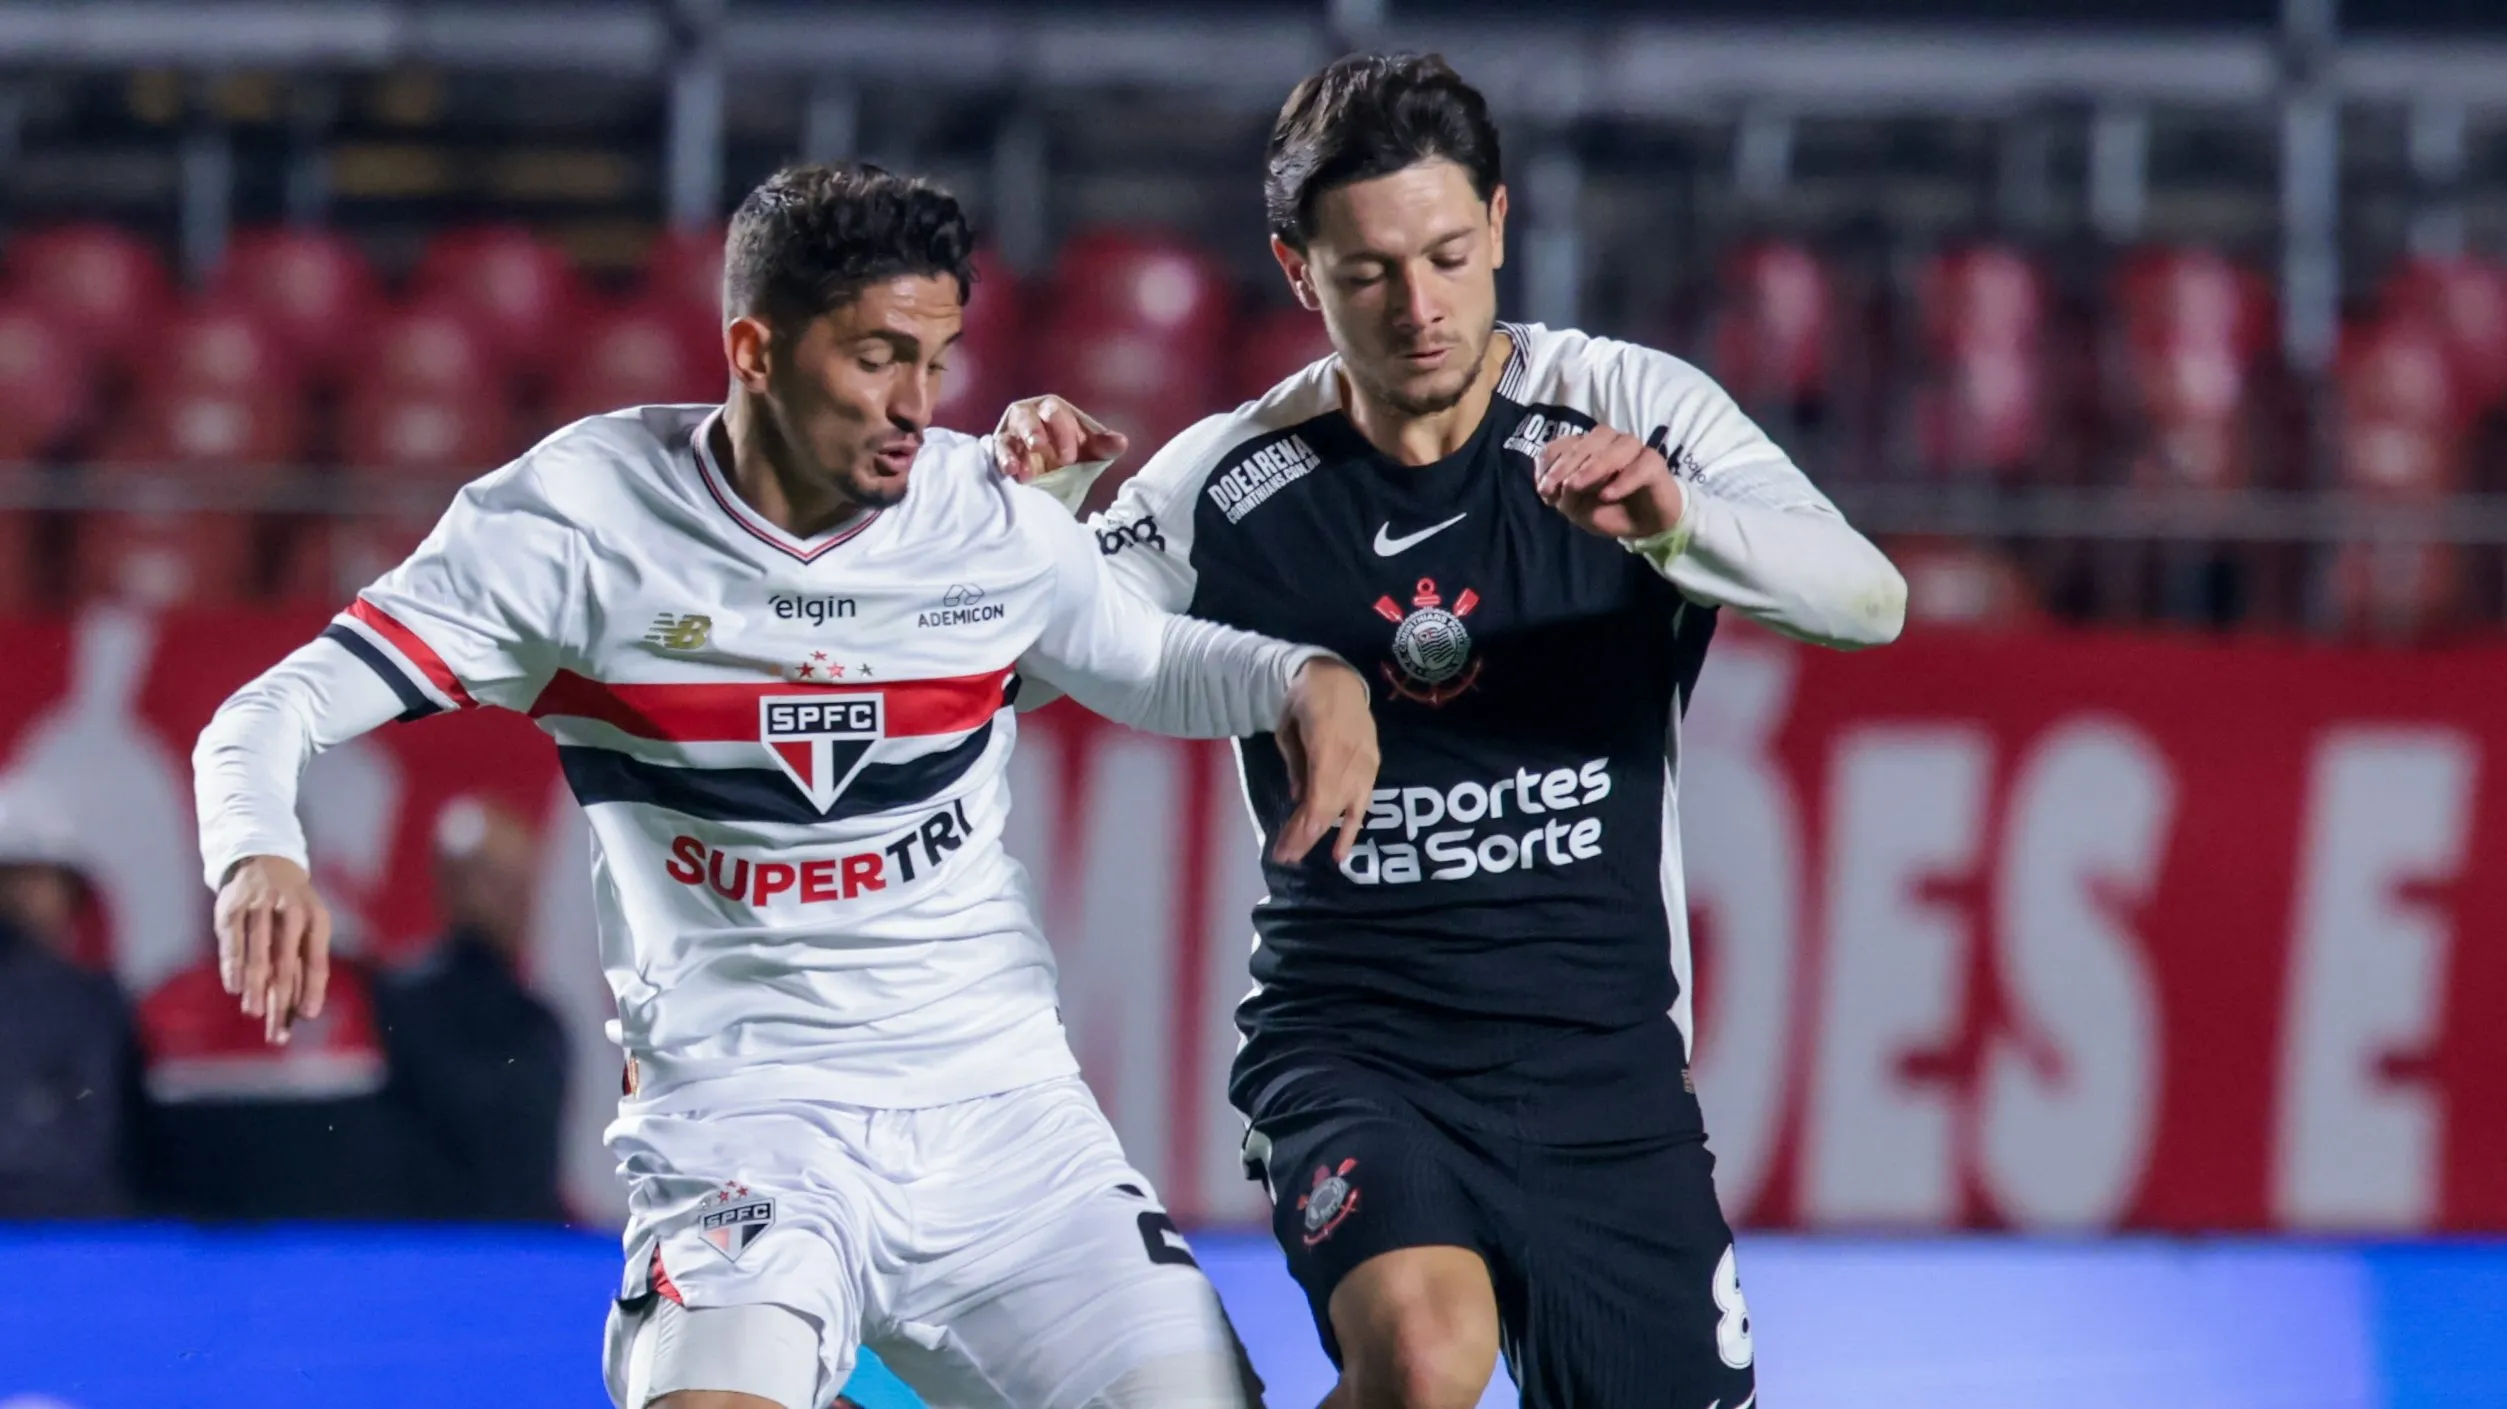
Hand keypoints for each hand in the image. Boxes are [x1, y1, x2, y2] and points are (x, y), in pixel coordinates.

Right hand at [214, 855, 332, 1045]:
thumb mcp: (306, 931)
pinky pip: (233, 940)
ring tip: (253, 1013)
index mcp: (316, 919)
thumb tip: (305, 1014)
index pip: (316, 959)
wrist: (264, 862)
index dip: (313, 988)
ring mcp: (260, 907)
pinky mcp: (232, 908)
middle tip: (277, 1032)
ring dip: (256, 985)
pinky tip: (234, 988)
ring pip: (258, 952)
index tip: (309, 1016)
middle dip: (281, 999)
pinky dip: (233, 965)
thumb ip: (303, 969)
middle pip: (286, 962)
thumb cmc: (291, 912)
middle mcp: (292, 911)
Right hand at [993, 396, 1128, 483]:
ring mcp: (1011, 432)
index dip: (1061, 432)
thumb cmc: (1072, 451)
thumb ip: (1104, 445)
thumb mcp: (1090, 449)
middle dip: (1032, 431)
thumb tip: (1121, 442)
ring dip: (1014, 451)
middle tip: (1039, 448)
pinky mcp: (1000, 449)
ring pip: (1009, 434)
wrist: (1053, 471)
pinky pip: (998, 452)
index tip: (1069, 458)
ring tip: (1021, 471)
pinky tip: (1010, 473)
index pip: (1054, 411)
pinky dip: (1003, 461)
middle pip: (1026, 416)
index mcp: (1052, 409)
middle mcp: (1028, 415)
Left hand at [1271, 658, 1378, 865]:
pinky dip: (1351, 829)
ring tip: (1298, 854)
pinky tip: (1340, 854)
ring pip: (1344, 810)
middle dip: (1305, 836)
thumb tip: (1297, 799)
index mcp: (1327, 748)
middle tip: (1284, 856)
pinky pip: (1363, 804)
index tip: (1286, 847)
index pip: (1318, 799)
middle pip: (1328, 809)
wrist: (1337, 679)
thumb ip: (1295, 765)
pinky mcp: (1373, 768)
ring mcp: (1365, 765)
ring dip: (1321, 835)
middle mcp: (1351, 761)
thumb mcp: (1288, 729)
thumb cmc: (1305, 700)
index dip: (1304, 827)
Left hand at [1534, 426, 1684, 540]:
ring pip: (1615, 446)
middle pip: (1587, 441)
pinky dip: (1623, 480)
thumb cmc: (1609, 511)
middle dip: (1567, 464)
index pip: (1563, 444)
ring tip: (1576, 486)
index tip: (1543, 489)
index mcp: (1586, 449)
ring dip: (1592, 466)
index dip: (1550, 463)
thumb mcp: (1579, 511)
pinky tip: (1608, 495)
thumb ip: (1565, 498)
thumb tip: (1558, 488)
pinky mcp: (1655, 463)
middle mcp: (1609, 442)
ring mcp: (1633, 449)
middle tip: (1557, 488)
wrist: (1646, 526)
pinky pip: (1641, 465)